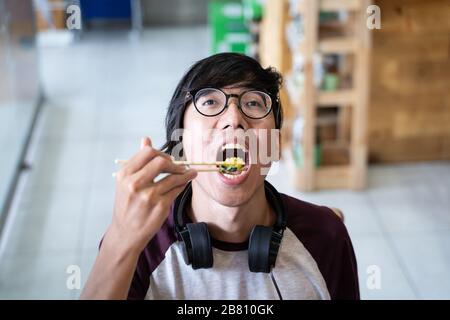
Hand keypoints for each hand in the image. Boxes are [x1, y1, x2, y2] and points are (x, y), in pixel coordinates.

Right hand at [106, 137, 196, 253]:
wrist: (125, 233)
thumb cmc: (127, 206)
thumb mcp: (126, 182)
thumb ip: (138, 161)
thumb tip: (146, 139)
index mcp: (125, 174)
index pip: (147, 152)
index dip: (161, 153)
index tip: (168, 159)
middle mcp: (135, 183)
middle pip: (161, 162)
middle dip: (174, 163)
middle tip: (180, 167)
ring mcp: (148, 195)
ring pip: (173, 177)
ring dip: (185, 173)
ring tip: (191, 173)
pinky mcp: (160, 206)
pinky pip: (177, 190)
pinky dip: (182, 185)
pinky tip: (184, 184)